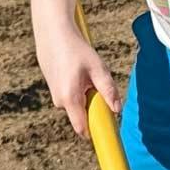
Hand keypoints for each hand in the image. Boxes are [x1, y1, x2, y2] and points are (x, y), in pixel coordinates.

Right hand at [34, 22, 118, 136]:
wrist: (53, 34)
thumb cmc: (77, 50)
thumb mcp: (98, 68)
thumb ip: (108, 90)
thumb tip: (117, 110)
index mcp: (70, 99)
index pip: (83, 129)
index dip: (95, 134)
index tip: (108, 136)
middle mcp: (60, 101)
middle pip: (83, 115)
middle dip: (94, 106)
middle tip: (97, 85)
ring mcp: (55, 96)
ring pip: (77, 104)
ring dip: (86, 95)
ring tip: (85, 73)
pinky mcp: (54, 89)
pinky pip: (71, 96)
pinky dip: (78, 88)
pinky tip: (76, 70)